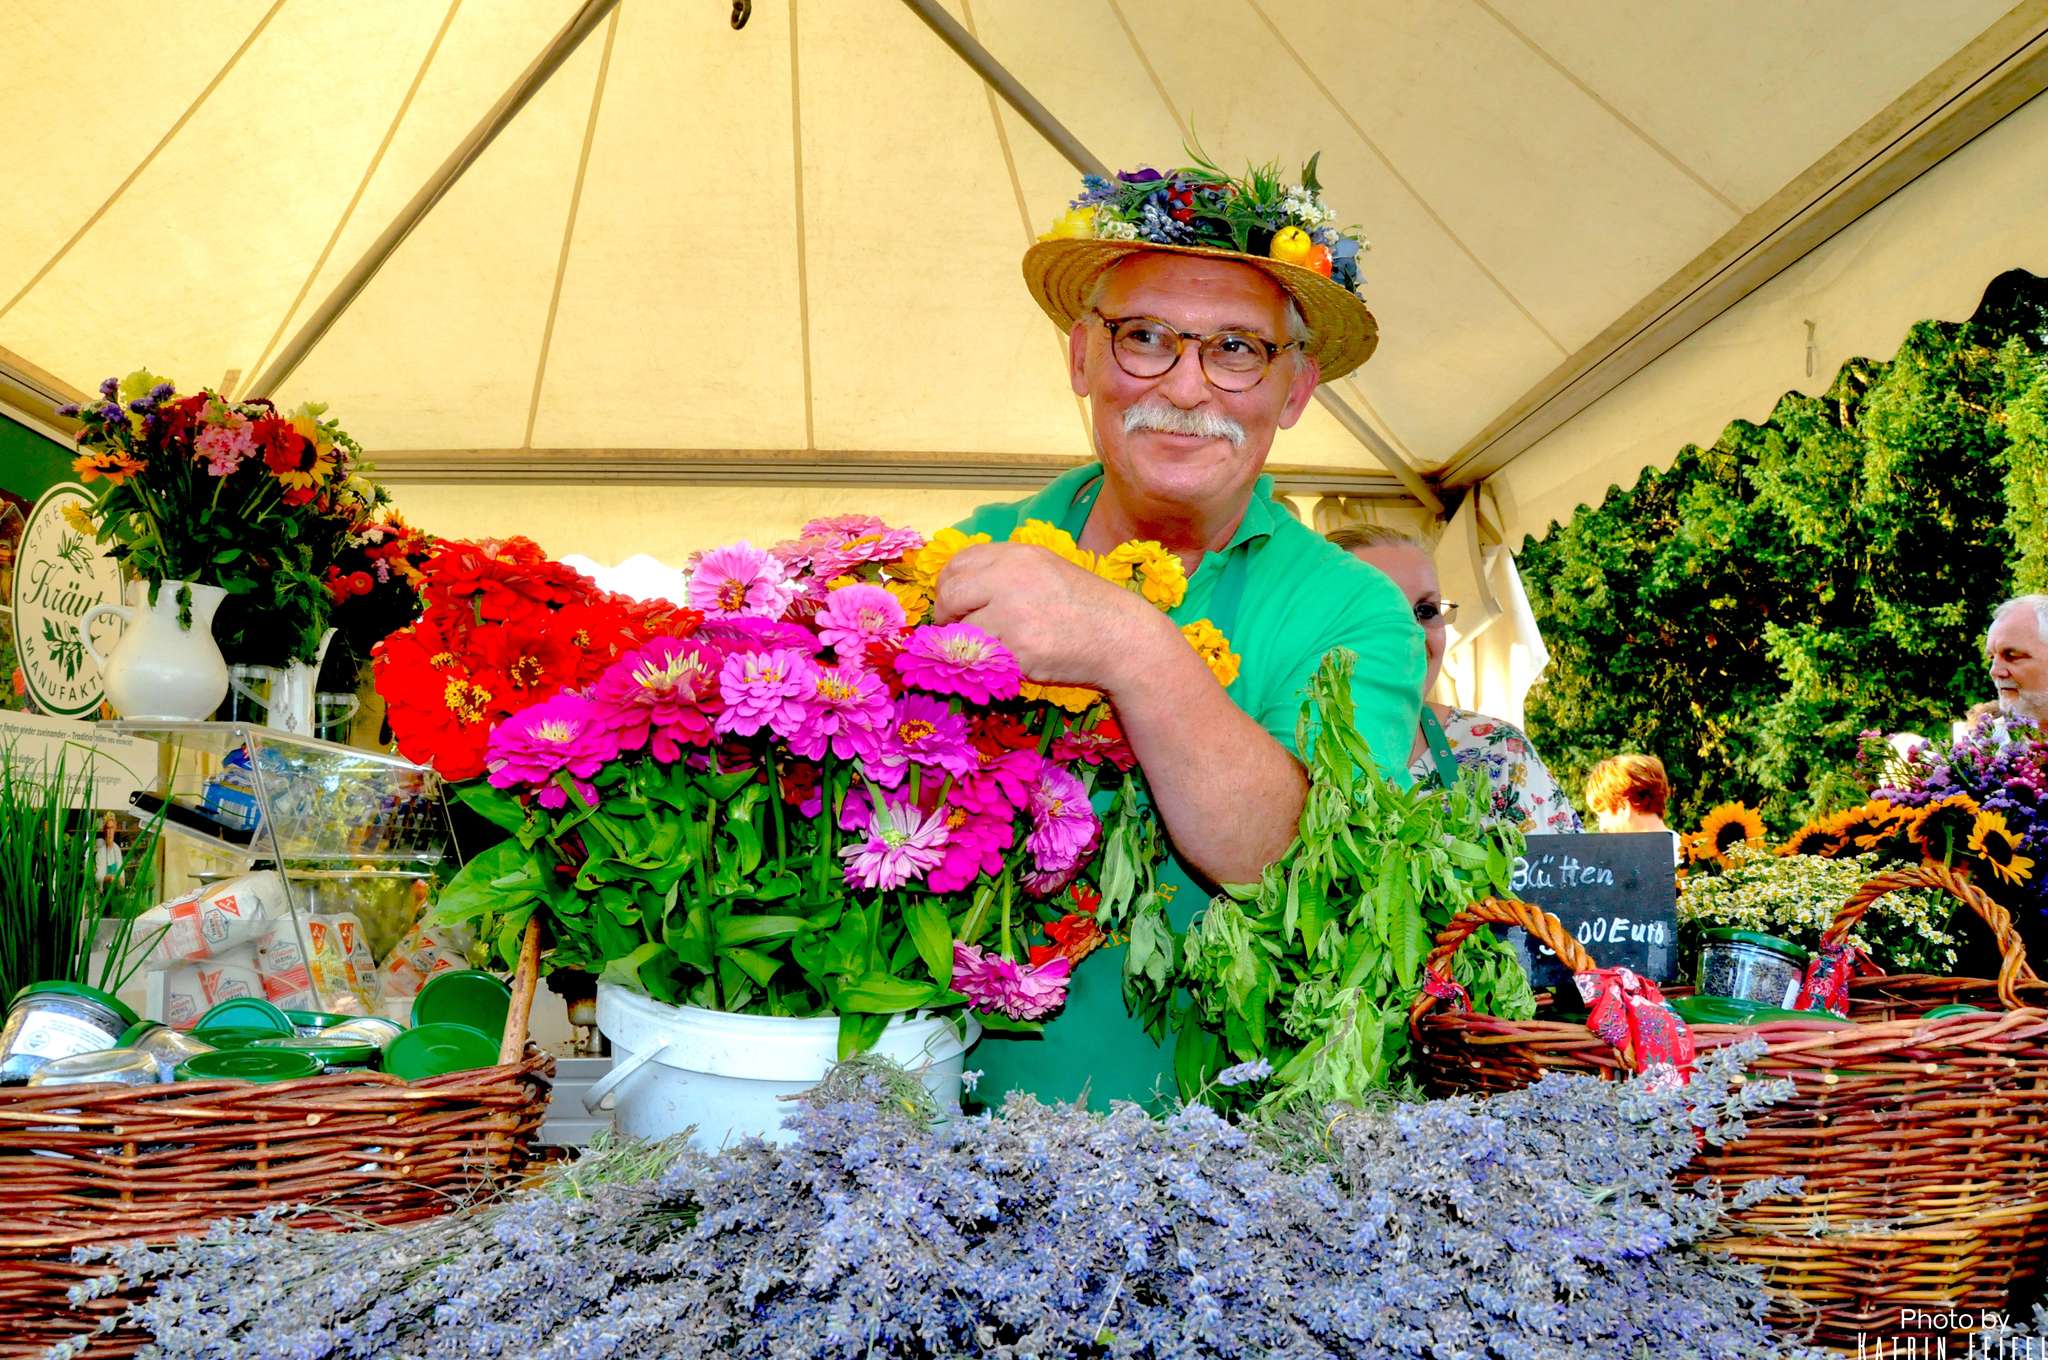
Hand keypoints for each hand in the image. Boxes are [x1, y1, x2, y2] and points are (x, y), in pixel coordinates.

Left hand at [932, 542, 1165, 691]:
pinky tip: (1012, 661)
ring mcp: (1014, 614)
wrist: (1122, 637)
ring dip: (969, 644)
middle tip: (955, 630)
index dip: (949, 586)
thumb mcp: (1046, 571)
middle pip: (951, 594)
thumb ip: (1005, 574)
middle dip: (947, 615)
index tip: (953, 604)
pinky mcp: (1019, 649)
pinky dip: (991, 663)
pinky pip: (984, 658)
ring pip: (963, 632)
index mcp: (1017, 556)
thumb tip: (957, 591)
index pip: (959, 563)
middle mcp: (1011, 578)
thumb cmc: (1084, 607)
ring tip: (989, 648)